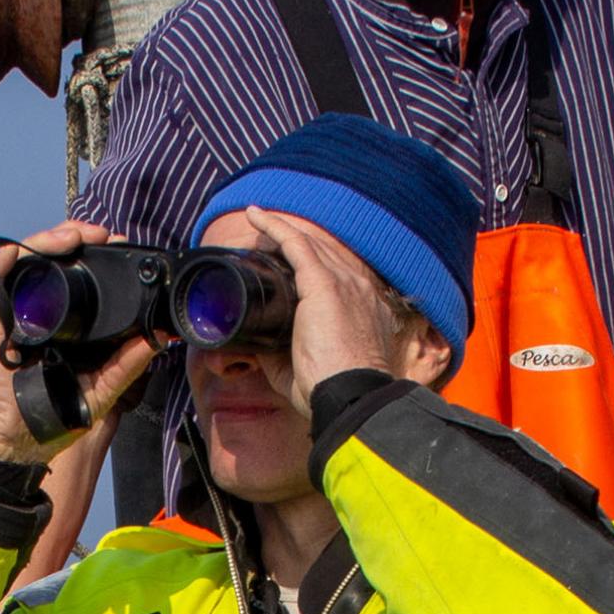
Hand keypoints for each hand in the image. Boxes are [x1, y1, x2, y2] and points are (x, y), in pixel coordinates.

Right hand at [0, 221, 158, 465]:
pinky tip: (13, 255)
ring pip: (23, 265)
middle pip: (50, 261)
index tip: (117, 243)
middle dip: (72, 237)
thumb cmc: (53, 422)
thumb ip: (128, 365)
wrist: (14, 447)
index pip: (79, 277)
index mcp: (69, 325)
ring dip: (43, 242)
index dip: (95, 253)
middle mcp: (40, 315)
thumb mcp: (101, 393)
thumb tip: (160, 338)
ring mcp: (13, 319)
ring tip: (68, 238)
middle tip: (97, 234)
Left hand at [237, 207, 403, 413]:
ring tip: (254, 219)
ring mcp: (343, 282)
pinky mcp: (324, 283)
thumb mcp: (301, 369)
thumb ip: (279, 354)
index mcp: (360, 308)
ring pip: (308, 243)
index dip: (308, 261)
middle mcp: (357, 288)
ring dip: (279, 229)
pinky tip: (255, 215)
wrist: (349, 397)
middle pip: (321, 253)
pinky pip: (296, 243)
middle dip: (291, 240)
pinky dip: (274, 227)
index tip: (285, 259)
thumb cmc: (329, 392)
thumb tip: (253, 345)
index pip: (334, 273)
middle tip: (261, 233)